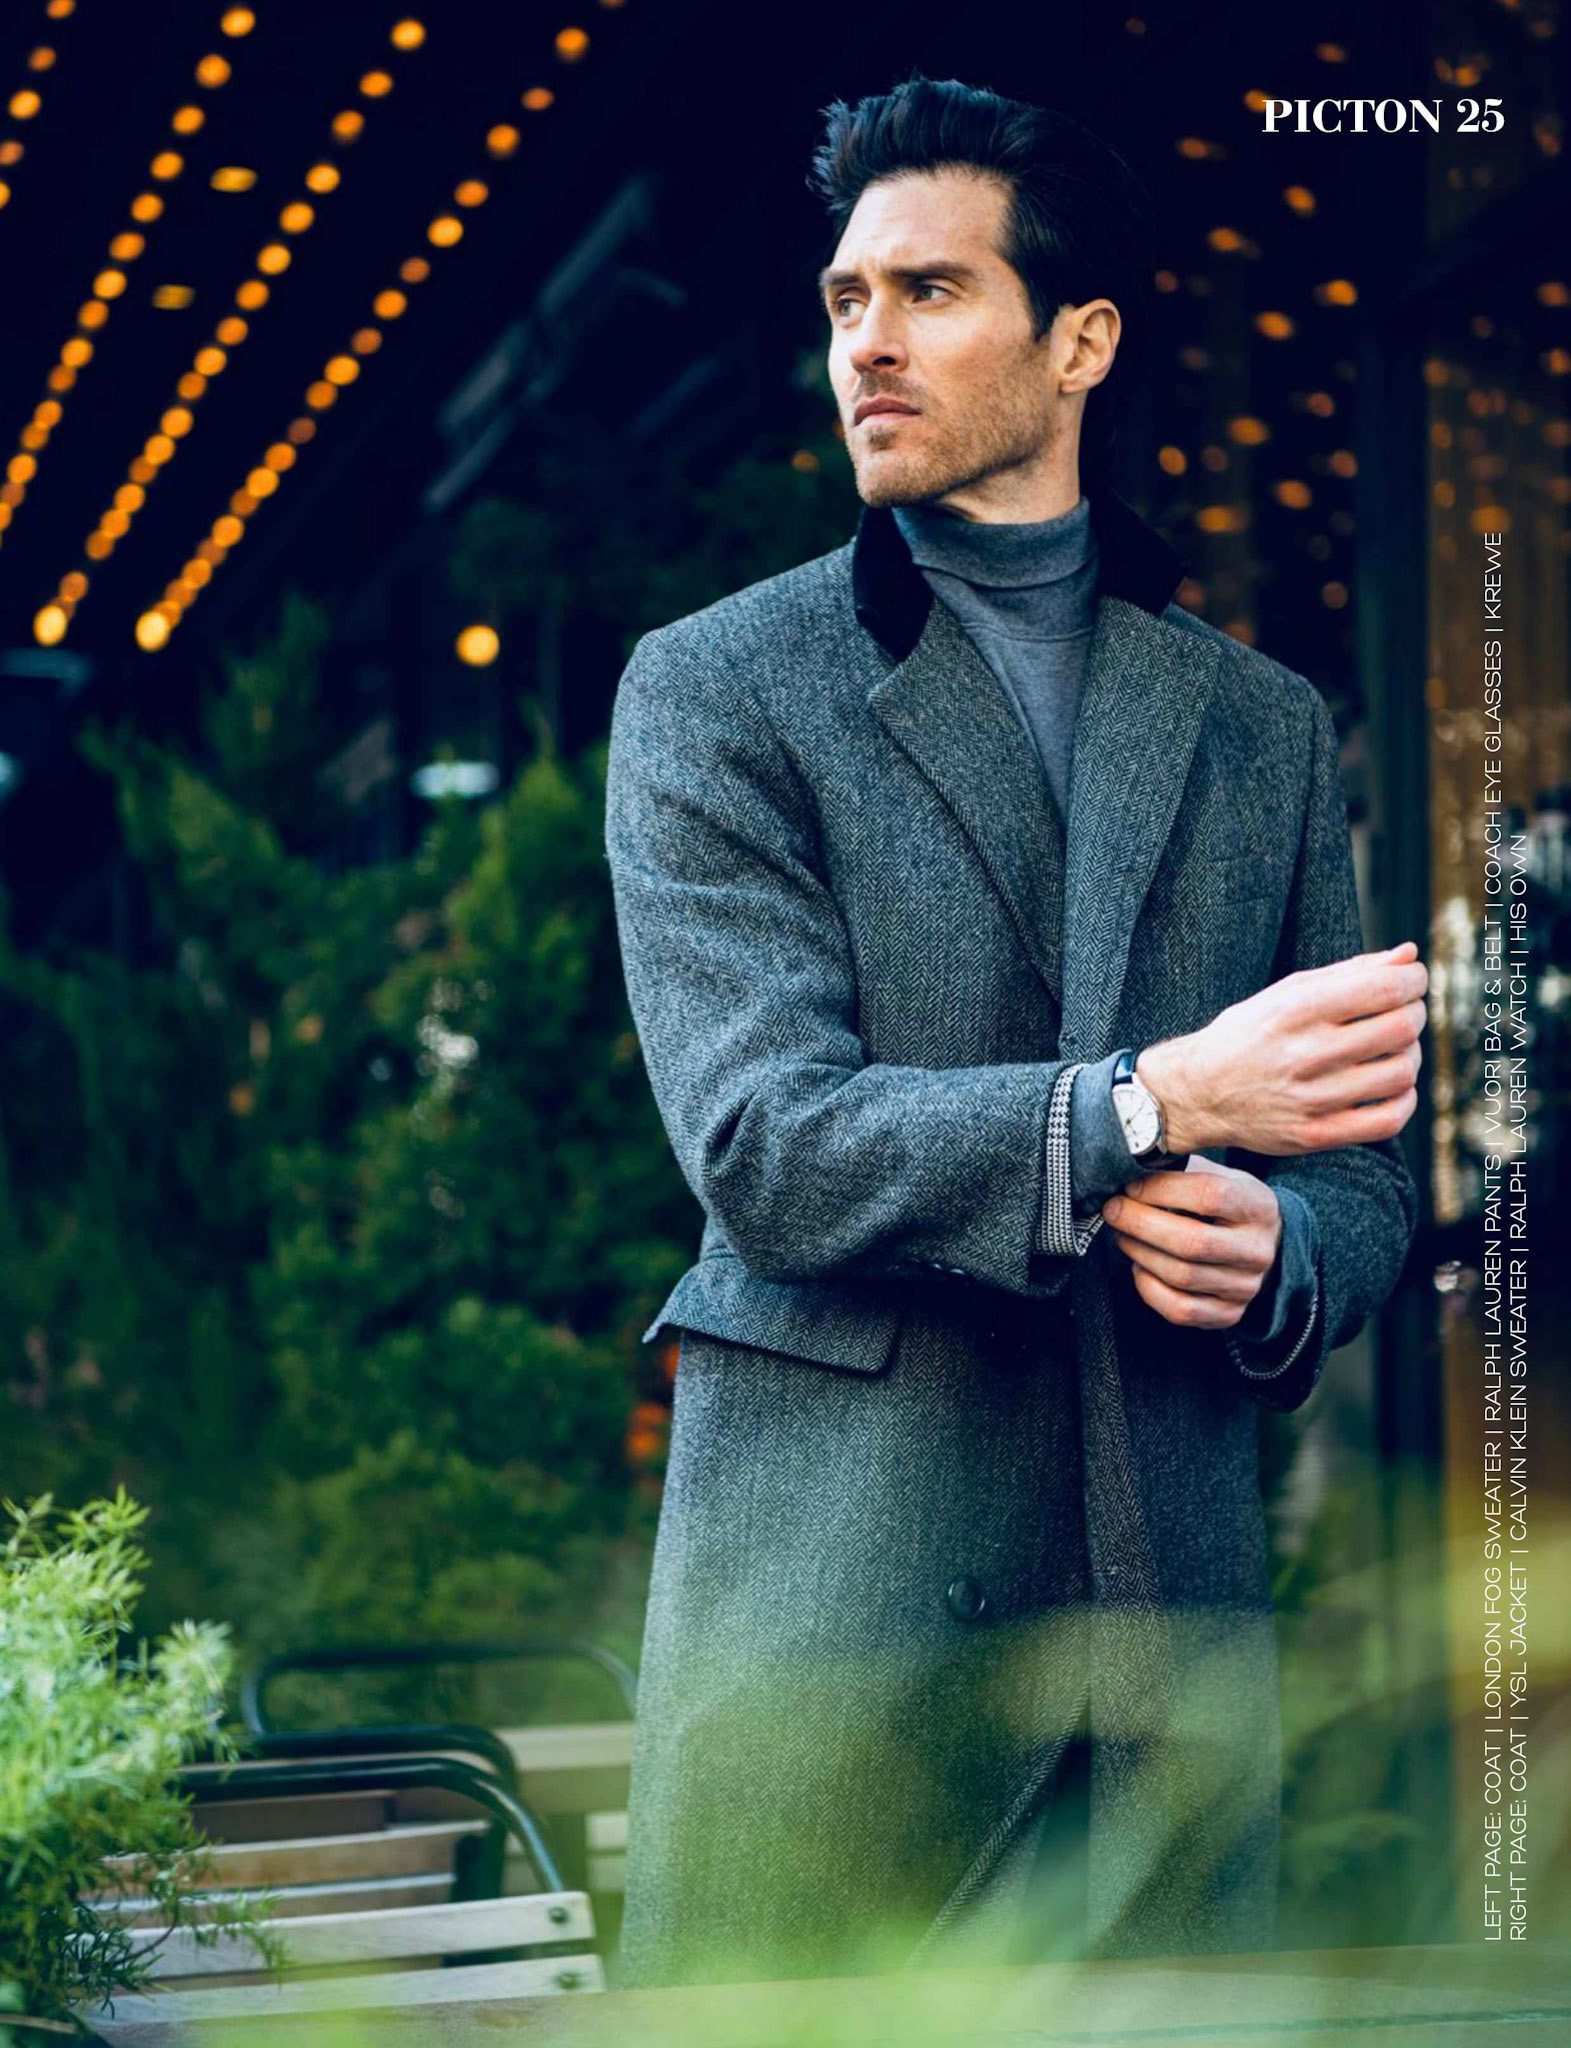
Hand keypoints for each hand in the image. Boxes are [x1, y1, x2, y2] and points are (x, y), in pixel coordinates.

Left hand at [1102, 1159, 1280, 1330]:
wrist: (1260, 1244)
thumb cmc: (1226, 1203)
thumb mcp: (1216, 1175)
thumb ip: (1180, 1170)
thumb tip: (1130, 1168)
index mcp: (1259, 1206)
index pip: (1209, 1195)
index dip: (1161, 1189)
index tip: (1130, 1186)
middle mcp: (1259, 1251)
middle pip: (1191, 1242)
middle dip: (1140, 1224)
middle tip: (1112, 1210)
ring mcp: (1246, 1287)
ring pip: (1181, 1276)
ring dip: (1139, 1253)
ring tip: (1122, 1233)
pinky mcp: (1230, 1314)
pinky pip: (1180, 1309)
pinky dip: (1148, 1287)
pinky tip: (1139, 1266)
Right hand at [1134, 941, 1426, 1155]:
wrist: (1198, 1093)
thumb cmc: (1250, 1034)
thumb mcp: (1287, 992)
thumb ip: (1350, 972)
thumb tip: (1409, 955)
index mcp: (1295, 1010)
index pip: (1386, 988)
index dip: (1413, 980)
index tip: (1410, 981)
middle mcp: (1304, 1054)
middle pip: (1401, 1028)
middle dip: (1414, 1014)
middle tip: (1402, 1013)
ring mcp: (1310, 1099)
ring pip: (1401, 1073)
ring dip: (1410, 1056)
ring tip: (1393, 1051)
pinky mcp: (1315, 1134)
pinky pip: (1389, 1120)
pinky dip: (1403, 1100)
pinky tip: (1389, 1087)